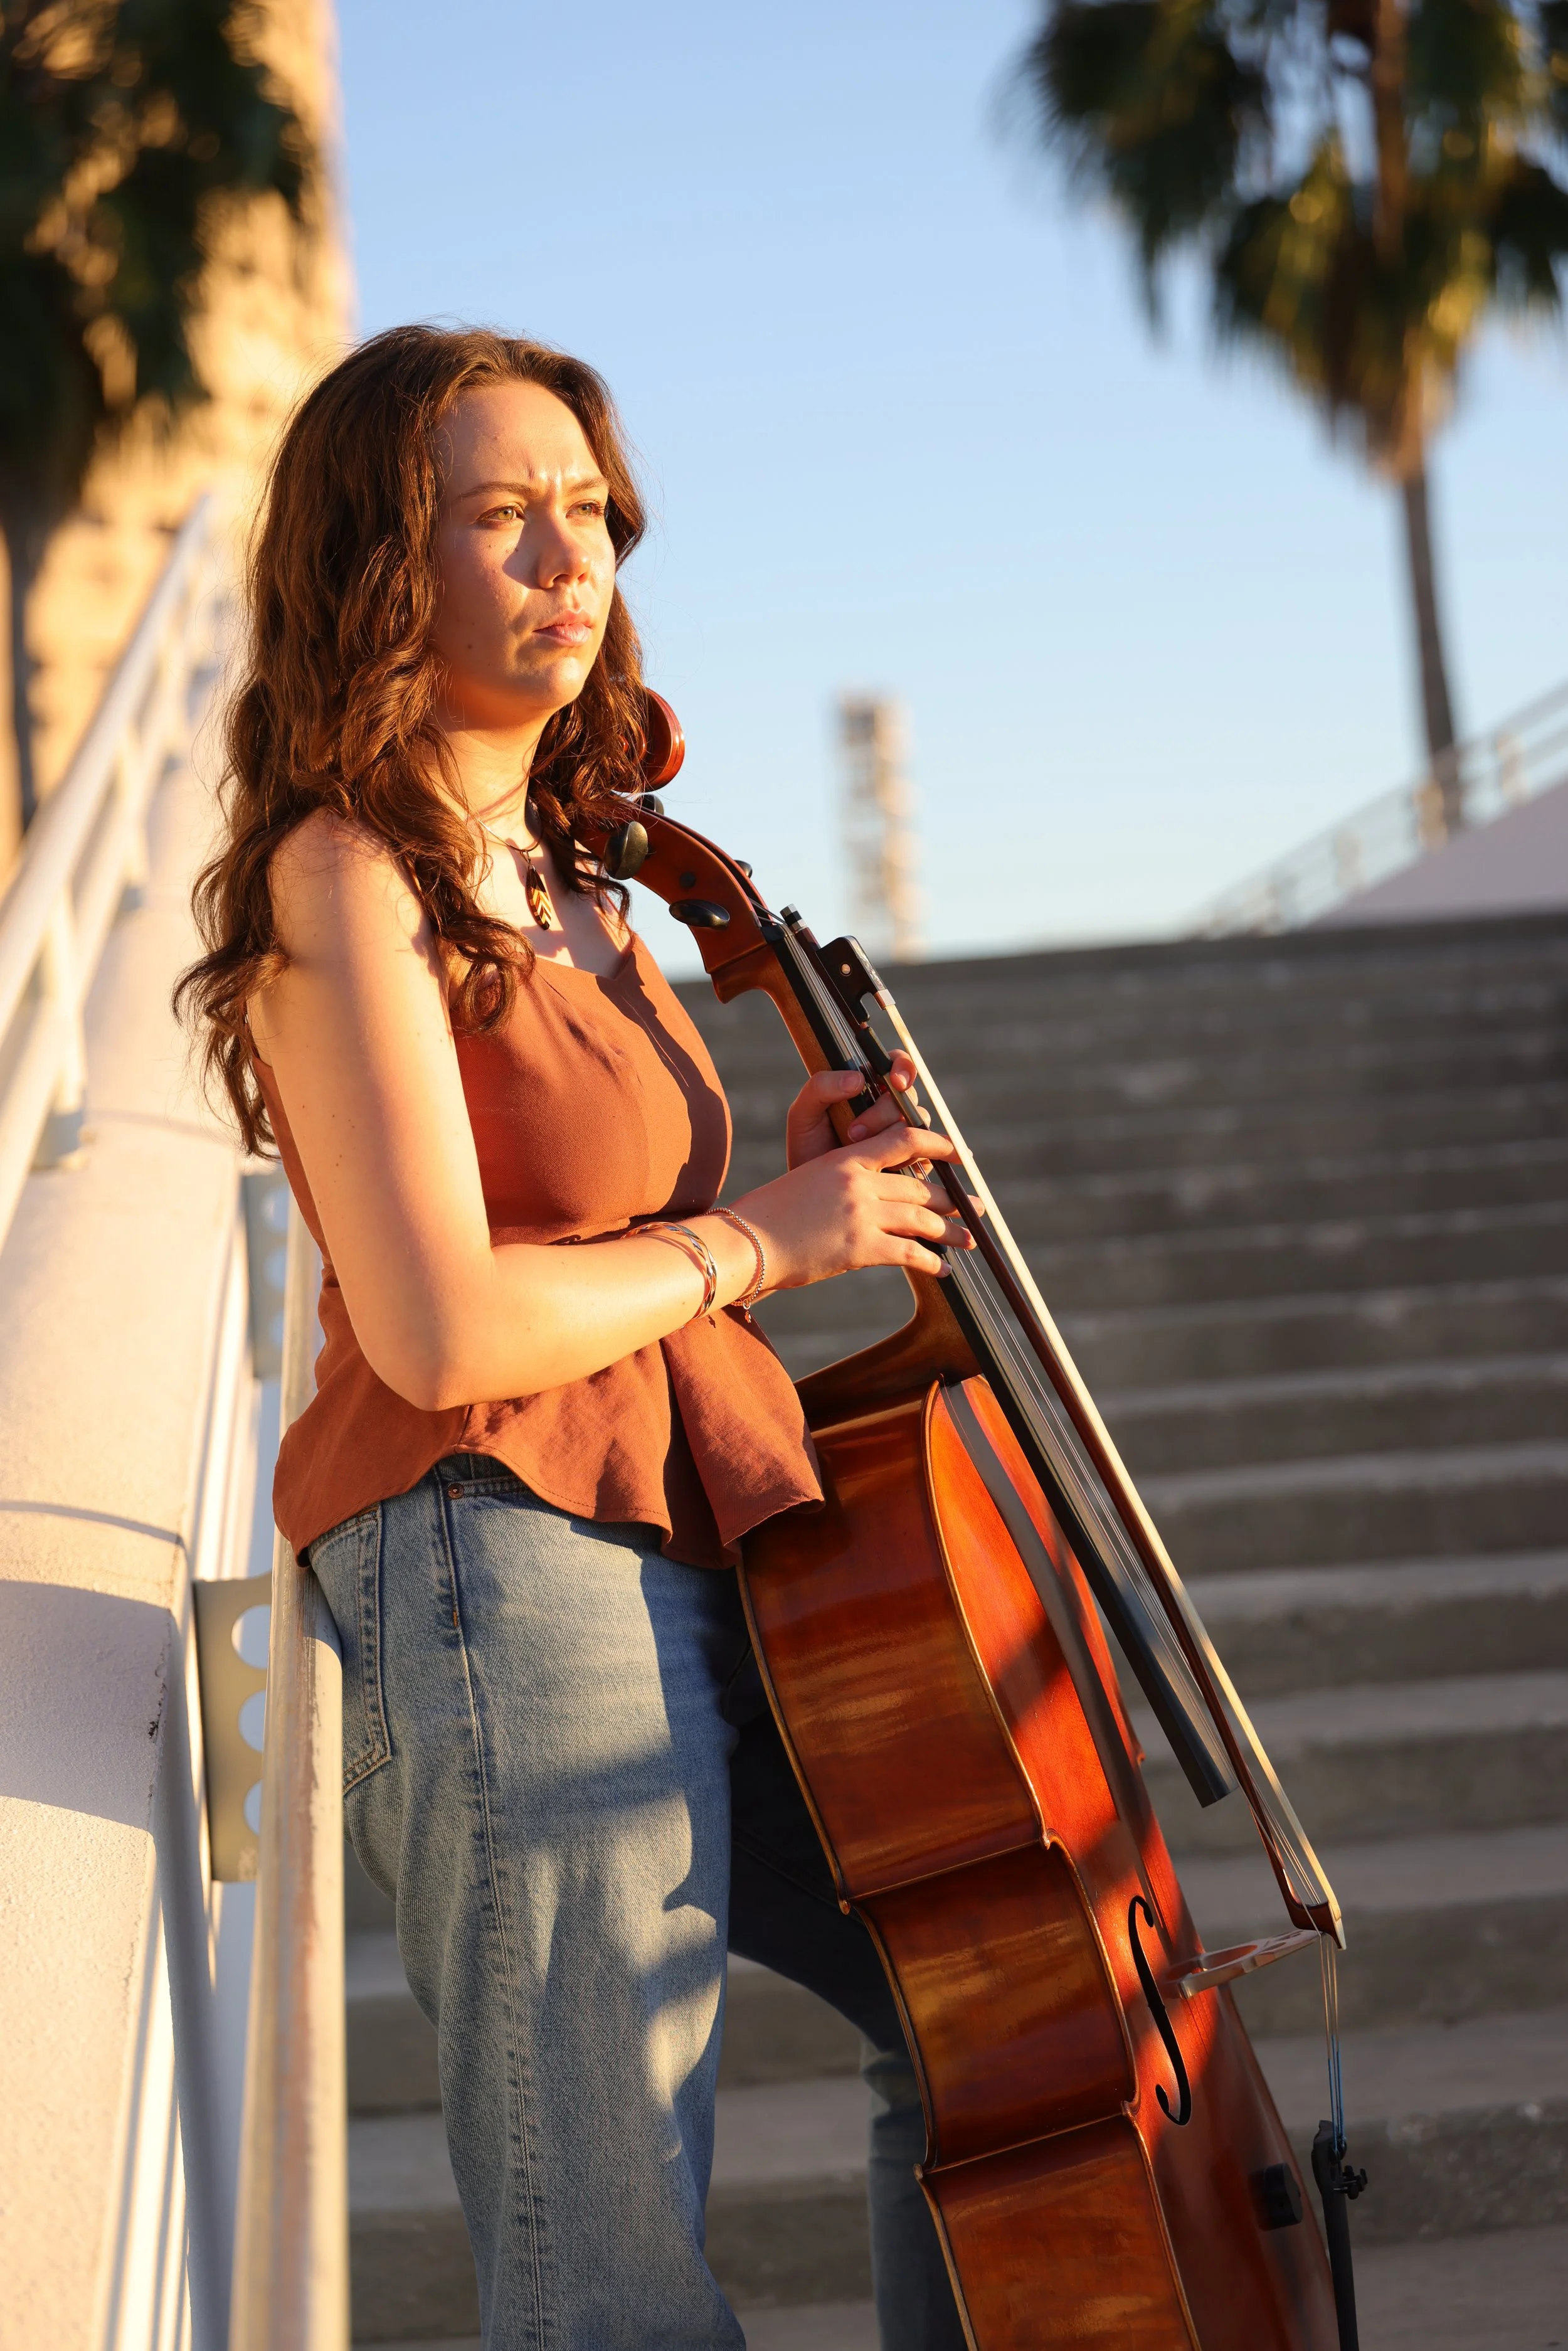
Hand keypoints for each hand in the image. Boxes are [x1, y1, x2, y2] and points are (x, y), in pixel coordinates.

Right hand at [732, 1121, 973, 1291]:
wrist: (747, 1240)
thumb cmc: (770, 1213)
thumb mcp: (809, 1180)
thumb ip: (844, 1182)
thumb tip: (872, 1193)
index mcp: (846, 1159)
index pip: (903, 1141)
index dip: (937, 1146)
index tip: (958, 1155)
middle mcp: (859, 1182)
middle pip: (919, 1187)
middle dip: (951, 1200)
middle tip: (975, 1207)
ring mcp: (861, 1214)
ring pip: (922, 1219)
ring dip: (951, 1232)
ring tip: (969, 1240)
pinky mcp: (860, 1248)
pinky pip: (910, 1253)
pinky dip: (932, 1262)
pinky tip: (944, 1269)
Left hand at [785, 1053, 924, 1168]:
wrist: (812, 1196)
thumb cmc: (807, 1149)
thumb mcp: (804, 1114)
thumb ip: (821, 1086)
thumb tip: (858, 1078)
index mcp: (867, 1087)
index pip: (895, 1064)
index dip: (903, 1068)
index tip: (896, 1081)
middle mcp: (887, 1108)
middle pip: (907, 1098)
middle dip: (883, 1114)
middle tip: (853, 1132)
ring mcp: (901, 1135)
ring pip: (917, 1125)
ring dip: (890, 1138)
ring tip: (857, 1152)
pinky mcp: (910, 1160)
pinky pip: (923, 1154)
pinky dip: (905, 1158)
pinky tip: (882, 1167)